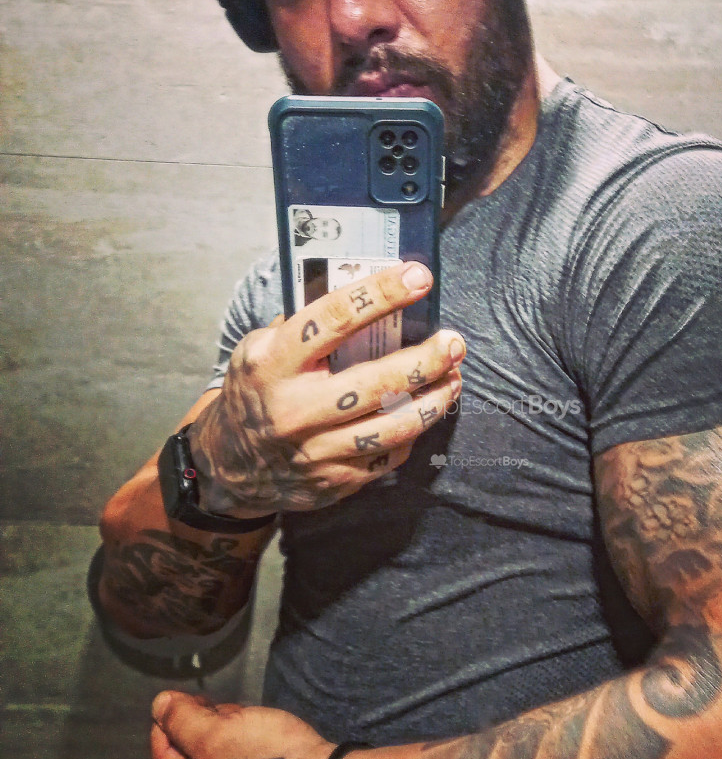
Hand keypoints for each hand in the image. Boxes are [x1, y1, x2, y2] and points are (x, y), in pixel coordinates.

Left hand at [150, 691, 331, 758]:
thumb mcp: (217, 731)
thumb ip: (181, 718)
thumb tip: (159, 705)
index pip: (162, 732)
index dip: (185, 710)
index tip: (213, 705)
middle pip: (188, 744)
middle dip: (210, 723)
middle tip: (239, 719)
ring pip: (215, 753)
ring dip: (231, 734)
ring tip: (257, 731)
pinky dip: (246, 751)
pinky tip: (266, 748)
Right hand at [187, 262, 463, 514]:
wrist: (229, 465)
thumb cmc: (255, 391)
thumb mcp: (258, 349)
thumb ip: (303, 325)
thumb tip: (366, 292)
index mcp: (272, 364)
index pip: (334, 319)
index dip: (382, 294)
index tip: (419, 277)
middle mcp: (294, 409)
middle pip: (377, 383)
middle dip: (426, 359)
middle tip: (454, 342)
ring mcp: (316, 451)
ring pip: (393, 426)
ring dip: (435, 400)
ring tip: (455, 377)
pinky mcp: (335, 481)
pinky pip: (388, 456)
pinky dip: (413, 432)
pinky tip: (425, 411)